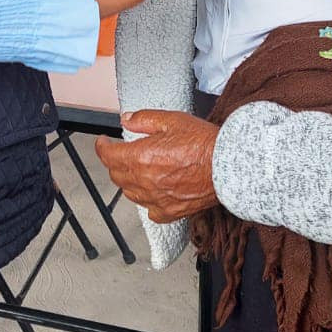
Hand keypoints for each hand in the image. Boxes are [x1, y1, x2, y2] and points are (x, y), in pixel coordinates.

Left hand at [95, 110, 218, 222]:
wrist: (229, 166)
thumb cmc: (204, 143)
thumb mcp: (172, 120)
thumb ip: (144, 119)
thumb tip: (126, 119)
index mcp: (140, 157)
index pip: (108, 155)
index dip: (102, 147)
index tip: (103, 142)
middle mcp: (144, 181)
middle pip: (116, 175)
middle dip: (114, 162)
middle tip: (120, 152)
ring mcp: (156, 199)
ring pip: (129, 193)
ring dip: (128, 180)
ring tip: (135, 170)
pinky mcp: (170, 212)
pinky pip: (149, 210)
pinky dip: (146, 201)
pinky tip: (152, 192)